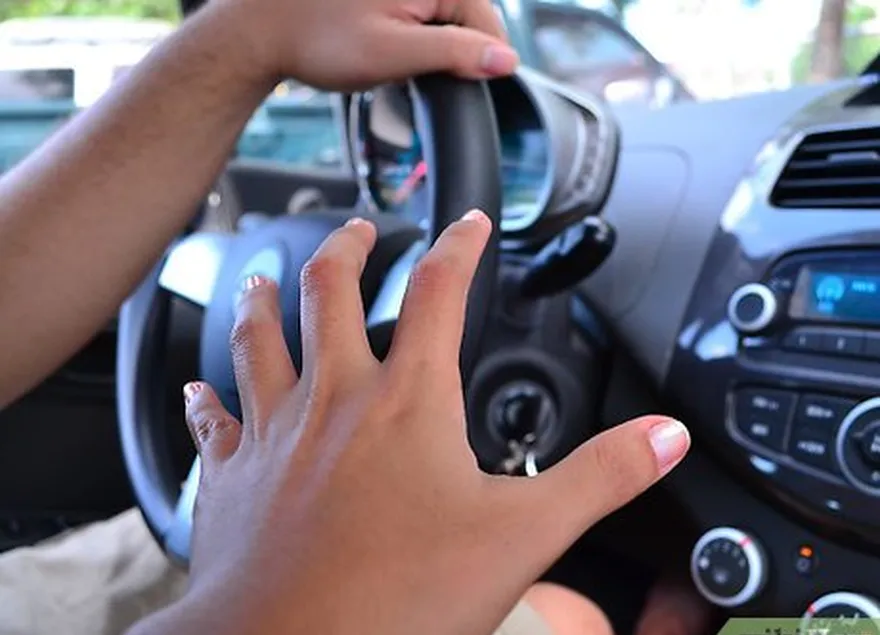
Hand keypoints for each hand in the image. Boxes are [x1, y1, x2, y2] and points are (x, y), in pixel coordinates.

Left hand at [164, 211, 689, 634]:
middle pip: (332, 291)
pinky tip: (196, 389)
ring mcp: (276, 432)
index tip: (471, 223)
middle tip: (361, 229)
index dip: (461, 247)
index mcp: (407, 401)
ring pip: (259, 338)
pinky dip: (203, 400)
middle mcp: (334, 399)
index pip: (440, 292)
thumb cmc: (398, 597)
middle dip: (350, 249)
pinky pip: (211, 422)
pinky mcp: (232, 477)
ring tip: (266, 274)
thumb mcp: (525, 536)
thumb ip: (600, 477)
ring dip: (263, 298)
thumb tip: (663, 437)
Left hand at [209, 0, 519, 89]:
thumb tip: (506, 61)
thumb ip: (455, 53)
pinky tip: (385, 44)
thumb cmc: (319, 40)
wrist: (263, 31)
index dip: (480, 60)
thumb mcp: (394, 54)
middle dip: (450, 50)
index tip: (459, 86)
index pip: (487, 20)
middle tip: (410, 72)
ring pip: (444, 17)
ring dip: (430, 44)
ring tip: (390, 55)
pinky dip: (413, 34)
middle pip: (467, 17)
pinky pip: (422, 13)